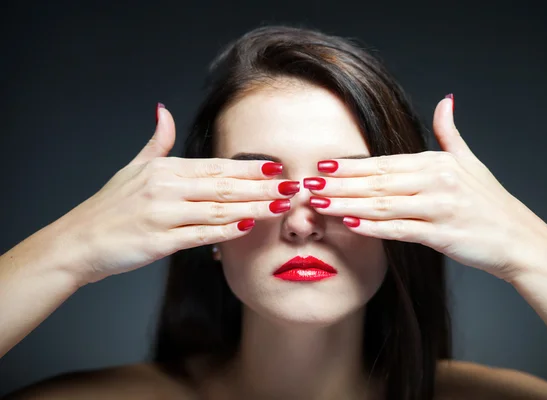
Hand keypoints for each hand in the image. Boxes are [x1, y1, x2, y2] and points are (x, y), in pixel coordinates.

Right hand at [53, 104, 298, 284]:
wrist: (78, 241)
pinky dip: (226, 231)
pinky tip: (247, 227)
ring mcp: (162, 214)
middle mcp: (165, 187)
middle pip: (224, 185)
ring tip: (281, 207)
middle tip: (291, 187)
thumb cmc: (109, 207)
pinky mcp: (159, 241)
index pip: (216, 166)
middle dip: (262, 187)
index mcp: (164, 169)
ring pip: (218, 208)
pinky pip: (200, 234)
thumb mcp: (132, 168)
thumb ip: (156, 142)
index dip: (249, 167)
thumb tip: (164, 112)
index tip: (277, 167)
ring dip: (253, 208)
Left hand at [304, 95, 546, 281]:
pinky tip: (350, 225)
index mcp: (437, 163)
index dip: (350, 165)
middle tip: (308, 183)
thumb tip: (445, 100)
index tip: (322, 164)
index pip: (384, 162)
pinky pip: (400, 230)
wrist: (519, 240)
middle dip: (339, 183)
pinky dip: (374, 228)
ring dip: (347, 204)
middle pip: (377, 182)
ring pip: (383, 204)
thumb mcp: (471, 161)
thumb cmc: (491, 203)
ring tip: (319, 204)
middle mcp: (436, 181)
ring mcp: (440, 208)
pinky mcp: (442, 234)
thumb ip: (450, 132)